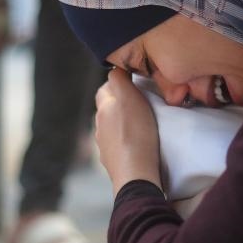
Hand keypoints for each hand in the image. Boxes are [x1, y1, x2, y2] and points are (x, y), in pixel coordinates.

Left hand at [95, 69, 161, 196]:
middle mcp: (100, 127)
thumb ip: (120, 80)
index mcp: (103, 109)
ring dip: (124, 124)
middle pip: (108, 109)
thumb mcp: (129, 97)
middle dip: (120, 104)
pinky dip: (127, 142)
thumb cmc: (135, 133)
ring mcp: (105, 147)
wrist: (135, 174)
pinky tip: (139, 145)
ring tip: (142, 125)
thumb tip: (115, 69)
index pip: (105, 88)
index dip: (118, 84)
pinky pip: (119, 146)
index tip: (134, 84)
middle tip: (140, 103)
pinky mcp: (113, 163)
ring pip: (113, 128)